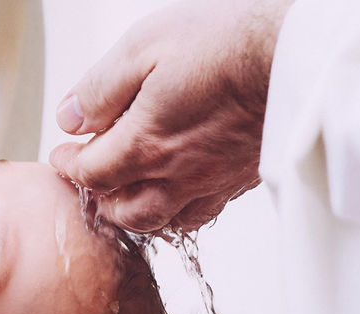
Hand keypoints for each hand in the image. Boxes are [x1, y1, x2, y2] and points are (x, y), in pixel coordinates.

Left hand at [51, 0, 291, 232]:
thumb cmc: (224, 45)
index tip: (64, 155)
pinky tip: (176, 197)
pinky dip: (178, 214)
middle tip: (91, 178)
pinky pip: (201, 215)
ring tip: (127, 193)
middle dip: (99, 197)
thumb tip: (71, 118)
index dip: (70, 165)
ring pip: (162, 222)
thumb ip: (100, 89)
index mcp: (146, 144)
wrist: (295, 60)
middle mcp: (176, 175)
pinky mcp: (239, 180)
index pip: (92, 172)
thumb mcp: (143, 47)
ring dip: (135, 212)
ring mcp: (210, 182)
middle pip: (123, 210)